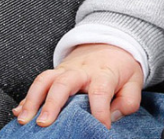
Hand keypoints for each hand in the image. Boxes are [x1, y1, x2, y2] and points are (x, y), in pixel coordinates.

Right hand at [12, 43, 142, 128]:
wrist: (110, 44)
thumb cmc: (121, 68)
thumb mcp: (134, 81)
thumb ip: (128, 100)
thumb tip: (113, 117)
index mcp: (105, 73)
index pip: (101, 91)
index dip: (100, 112)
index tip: (100, 128)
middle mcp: (82, 71)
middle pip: (65, 82)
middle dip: (53, 102)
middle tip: (45, 122)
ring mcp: (65, 71)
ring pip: (45, 80)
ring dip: (33, 99)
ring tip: (25, 119)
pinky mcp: (55, 74)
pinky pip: (38, 83)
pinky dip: (27, 98)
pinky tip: (20, 112)